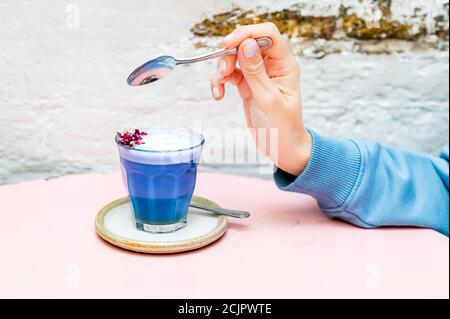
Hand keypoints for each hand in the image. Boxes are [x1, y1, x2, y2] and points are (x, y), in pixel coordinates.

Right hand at [210, 23, 311, 175]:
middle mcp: (272, 66)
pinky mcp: (247, 85)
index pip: (267, 35)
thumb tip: (246, 45)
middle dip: (231, 53)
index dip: (247, 34)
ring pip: (235, 58)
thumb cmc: (283, 127)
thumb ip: (256, 71)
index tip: (229, 44)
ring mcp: (259, 75)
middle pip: (247, 43)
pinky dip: (220, 81)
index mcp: (285, 64)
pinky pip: (230, 74)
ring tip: (220, 85)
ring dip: (223, 68)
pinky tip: (218, 94)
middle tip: (223, 70)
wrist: (281, 148)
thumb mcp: (268, 99)